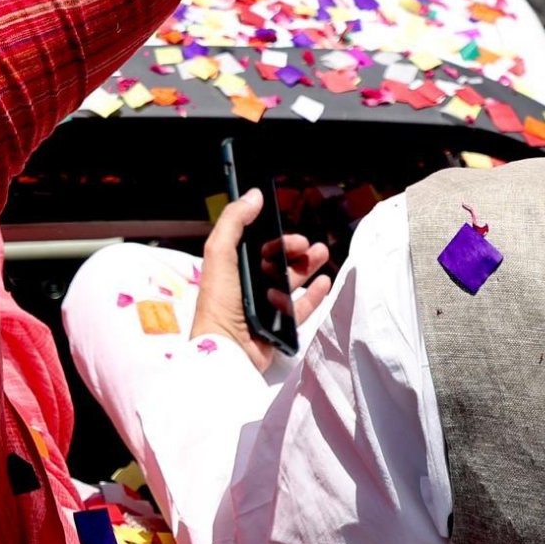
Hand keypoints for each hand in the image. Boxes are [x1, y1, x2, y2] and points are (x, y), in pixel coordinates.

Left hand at [191, 191, 332, 353]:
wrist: (229, 349)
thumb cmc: (221, 300)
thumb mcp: (220, 253)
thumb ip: (234, 221)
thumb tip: (254, 194)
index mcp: (234, 269)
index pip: (259, 248)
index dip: (276, 238)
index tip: (291, 231)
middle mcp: (249, 287)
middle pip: (278, 263)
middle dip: (296, 251)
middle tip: (311, 246)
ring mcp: (265, 307)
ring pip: (291, 282)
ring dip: (307, 267)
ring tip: (323, 256)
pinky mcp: (279, 327)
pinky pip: (300, 308)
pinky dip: (314, 295)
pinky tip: (324, 283)